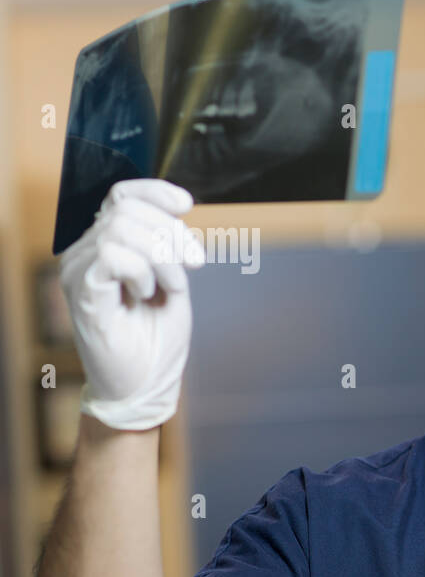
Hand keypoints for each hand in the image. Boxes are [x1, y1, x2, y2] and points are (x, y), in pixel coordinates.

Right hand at [58, 179, 204, 430]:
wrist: (146, 385)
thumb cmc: (157, 339)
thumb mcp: (173, 282)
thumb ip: (169, 245)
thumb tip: (176, 208)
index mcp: (107, 246)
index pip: (121, 195)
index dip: (154, 191)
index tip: (186, 205)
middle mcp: (86, 253)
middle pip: (127, 208)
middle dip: (171, 232)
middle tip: (192, 266)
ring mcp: (79, 270)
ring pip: (121, 228)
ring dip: (161, 256)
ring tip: (170, 286)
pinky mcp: (81, 291)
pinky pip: (111, 253)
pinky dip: (141, 270)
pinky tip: (146, 294)